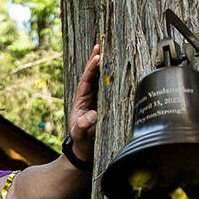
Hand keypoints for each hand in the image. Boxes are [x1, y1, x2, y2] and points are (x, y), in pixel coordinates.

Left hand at [67, 43, 103, 162]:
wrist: (84, 153)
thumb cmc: (81, 144)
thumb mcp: (81, 135)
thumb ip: (83, 126)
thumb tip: (92, 115)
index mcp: (80, 101)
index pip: (86, 81)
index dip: (91, 69)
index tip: (97, 58)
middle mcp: (87, 98)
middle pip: (92, 76)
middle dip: (96, 60)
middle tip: (100, 45)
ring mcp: (96, 100)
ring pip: (100, 80)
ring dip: (104, 66)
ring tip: (109, 50)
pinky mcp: (103, 105)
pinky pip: (108, 88)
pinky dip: (112, 78)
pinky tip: (118, 68)